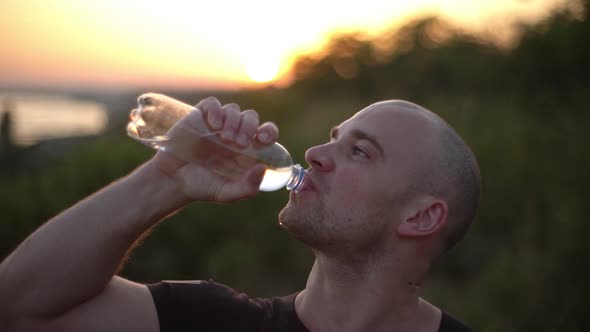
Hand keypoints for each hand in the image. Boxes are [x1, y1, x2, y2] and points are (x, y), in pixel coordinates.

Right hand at [147, 97, 278, 202]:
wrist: (173, 180)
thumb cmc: (203, 188)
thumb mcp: (228, 194)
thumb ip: (248, 187)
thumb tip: (263, 168)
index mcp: (247, 150)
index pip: (266, 133)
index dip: (269, 131)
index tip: (263, 139)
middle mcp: (235, 134)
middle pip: (251, 117)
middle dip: (249, 126)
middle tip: (240, 142)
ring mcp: (217, 124)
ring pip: (233, 109)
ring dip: (233, 121)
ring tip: (224, 138)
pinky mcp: (200, 117)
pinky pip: (213, 104)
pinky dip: (216, 110)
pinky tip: (213, 125)